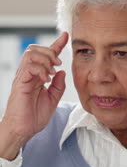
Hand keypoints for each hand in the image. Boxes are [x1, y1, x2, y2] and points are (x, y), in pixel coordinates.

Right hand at [0, 32, 68, 159]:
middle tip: (58, 63)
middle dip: (50, 51)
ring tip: (52, 72)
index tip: (65, 36)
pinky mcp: (20, 83)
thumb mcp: (52, 100)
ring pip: (31, 54)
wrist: (23, 130)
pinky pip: (28, 66)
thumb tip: (62, 72)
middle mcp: (28, 74)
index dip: (56, 44)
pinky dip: (40, 69)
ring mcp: (23, 77)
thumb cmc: (33, 117)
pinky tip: (46, 79)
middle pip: (35, 49)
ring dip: (45, 59)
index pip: (46, 56)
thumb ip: (58, 86)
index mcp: (37, 77)